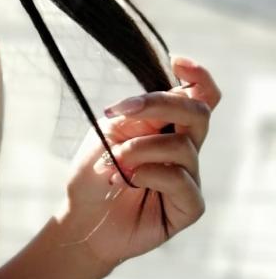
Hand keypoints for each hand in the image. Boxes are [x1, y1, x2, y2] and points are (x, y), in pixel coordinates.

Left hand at [57, 55, 219, 271]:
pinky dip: (150, 175)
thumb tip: (172, 95)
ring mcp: (190, 178)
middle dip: (159, 105)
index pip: (199, 96)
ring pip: (183, 147)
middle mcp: (185, 149)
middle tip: (120, 113)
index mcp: (168, 126)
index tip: (176, 61)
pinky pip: (181, 181)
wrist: (80, 217)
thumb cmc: (93, 173)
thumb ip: (141, 114)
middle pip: (198, 113)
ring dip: (138, 150)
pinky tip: (128, 181)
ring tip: (110, 164)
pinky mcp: (189, 207)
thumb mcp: (109, 133)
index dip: (198, 76)